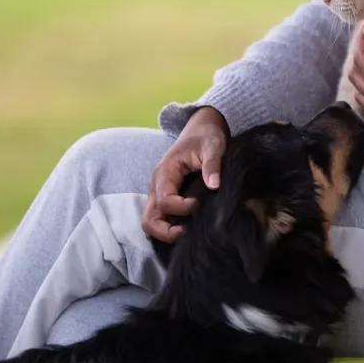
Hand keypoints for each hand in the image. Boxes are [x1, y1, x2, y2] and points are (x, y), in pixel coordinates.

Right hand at [143, 107, 228, 242]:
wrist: (201, 130)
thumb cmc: (206, 137)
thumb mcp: (213, 146)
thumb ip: (212, 165)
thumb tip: (214, 185)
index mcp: (164, 172)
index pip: (165, 201)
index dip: (181, 208)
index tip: (199, 204)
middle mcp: (156, 185)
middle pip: (149, 219)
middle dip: (165, 231)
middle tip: (187, 232)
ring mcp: (158, 193)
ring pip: (151, 221)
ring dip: (165, 232)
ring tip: (187, 232)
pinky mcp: (164, 198)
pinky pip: (158, 218)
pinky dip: (166, 228)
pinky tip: (186, 228)